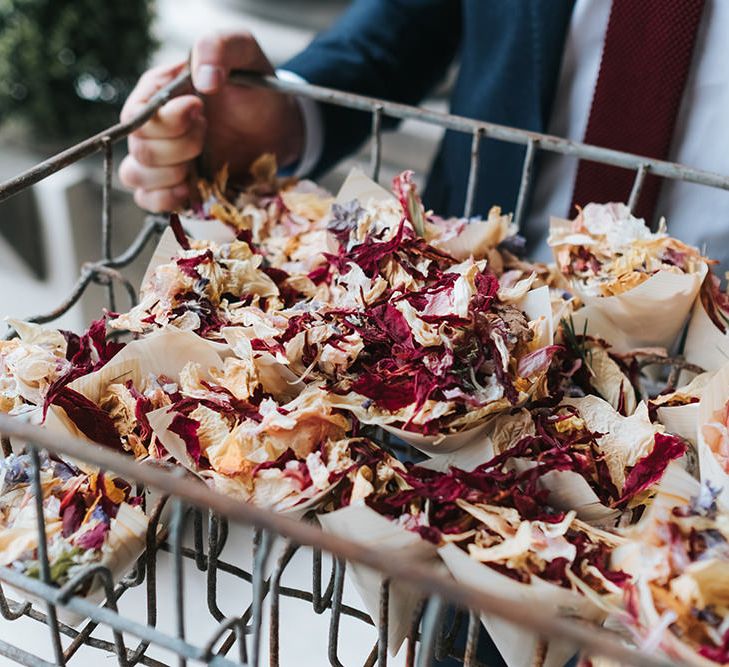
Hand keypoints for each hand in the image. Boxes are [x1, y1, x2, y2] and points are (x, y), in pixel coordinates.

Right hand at [119, 31, 304, 211]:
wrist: (280, 126)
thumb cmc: (257, 87)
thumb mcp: (245, 54)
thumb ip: (220, 48)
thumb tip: (204, 79)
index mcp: (160, 91)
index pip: (138, 110)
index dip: (165, 118)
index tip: (199, 110)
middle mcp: (155, 125)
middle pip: (139, 147)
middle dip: (177, 146)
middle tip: (207, 133)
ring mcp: (163, 158)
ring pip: (136, 175)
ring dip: (168, 176)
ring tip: (199, 164)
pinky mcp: (175, 184)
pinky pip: (148, 199)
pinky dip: (164, 199)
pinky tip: (190, 190)